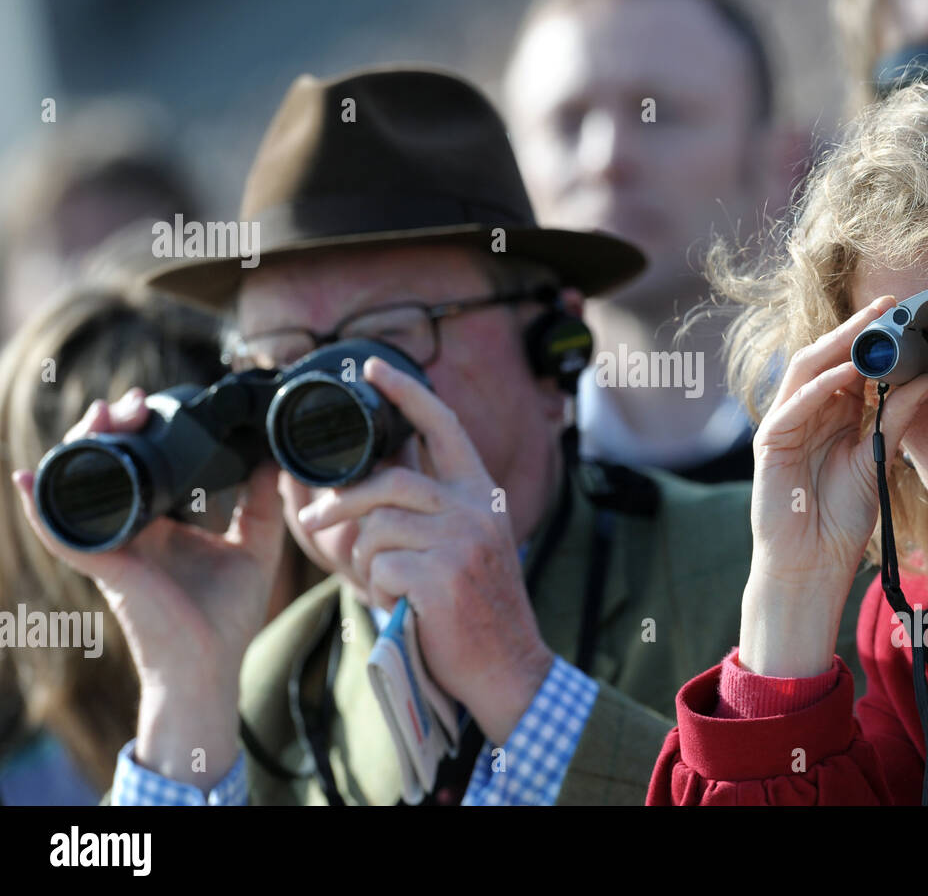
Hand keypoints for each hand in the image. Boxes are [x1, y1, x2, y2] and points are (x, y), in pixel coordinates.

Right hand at [12, 389, 285, 786]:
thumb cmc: (227, 617)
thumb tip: (274, 457)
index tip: (151, 401)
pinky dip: (42, 506)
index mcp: (161, 524)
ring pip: (81, 487)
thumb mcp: (254, 548)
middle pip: (106, 467)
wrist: (210, 667)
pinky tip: (31, 478)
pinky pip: (64, 533)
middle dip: (110, 426)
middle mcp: (132, 530)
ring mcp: (114, 547)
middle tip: (131, 402)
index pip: (142, 466)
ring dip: (84, 447)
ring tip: (101, 416)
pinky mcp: (104, 568)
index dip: (139, 431)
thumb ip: (261, 504)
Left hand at [297, 356, 552, 744]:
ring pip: (378, 530)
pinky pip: (380, 569)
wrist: (508, 665)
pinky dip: (379, 591)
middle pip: (388, 482)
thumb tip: (374, 482)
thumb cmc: (476, 608)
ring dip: (370, 564)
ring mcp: (462, 541)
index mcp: (481, 493)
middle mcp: (476, 509)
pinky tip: (403, 606)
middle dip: (342, 503)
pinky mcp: (443, 577)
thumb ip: (431, 510)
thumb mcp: (468, 544)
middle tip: (315, 523)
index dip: (407, 392)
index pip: (444, 426)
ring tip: (391, 588)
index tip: (374, 367)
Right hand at [740, 296, 927, 676]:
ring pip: (808, 371)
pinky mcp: (770, 443)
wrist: (810, 565)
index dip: (877, 339)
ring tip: (871, 324)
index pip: (852, 365)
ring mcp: (784, 424)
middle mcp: (805, 411)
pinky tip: (849, 373)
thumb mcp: (879, 459)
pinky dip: (822, 387)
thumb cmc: (841, 519)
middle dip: (857, 330)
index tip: (910, 314)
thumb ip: (897, 419)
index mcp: (831, 414)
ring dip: (839, 345)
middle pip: (828, 358)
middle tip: (891, 304)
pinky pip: (796, 405)